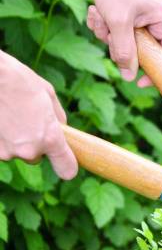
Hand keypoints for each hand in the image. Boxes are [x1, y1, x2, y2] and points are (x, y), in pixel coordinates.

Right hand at [0, 51, 77, 179]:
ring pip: (15, 152)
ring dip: (14, 139)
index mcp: (50, 138)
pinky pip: (0, 147)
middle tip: (26, 120)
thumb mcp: (48, 94)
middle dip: (34, 143)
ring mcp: (7, 152)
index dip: (67, 165)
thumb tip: (61, 129)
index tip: (64, 162)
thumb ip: (58, 118)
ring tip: (8, 115)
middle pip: (36, 157)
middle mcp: (30, 150)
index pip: (67, 169)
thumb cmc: (18, 79)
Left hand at [78, 0, 161, 86]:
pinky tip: (96, 11)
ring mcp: (140, 20)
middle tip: (110, 35)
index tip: (138, 82)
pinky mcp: (125, 16)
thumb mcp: (118, 21)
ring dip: (107, 35)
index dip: (158, 73)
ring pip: (125, 44)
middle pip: (143, 53)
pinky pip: (115, 34)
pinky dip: (103, 26)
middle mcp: (157, 22)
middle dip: (121, 46)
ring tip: (101, 16)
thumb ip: (124, 51)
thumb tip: (129, 76)